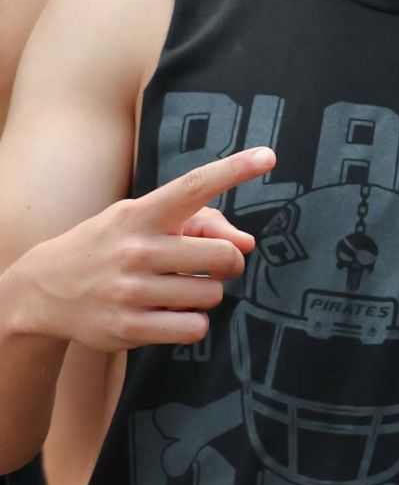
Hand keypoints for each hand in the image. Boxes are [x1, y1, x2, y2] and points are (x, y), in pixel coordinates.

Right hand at [1, 146, 271, 351]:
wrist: (45, 289)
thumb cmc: (112, 246)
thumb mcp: (143, 220)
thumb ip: (201, 223)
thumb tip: (248, 244)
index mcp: (141, 215)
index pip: (194, 187)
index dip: (234, 170)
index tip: (267, 155)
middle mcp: (136, 250)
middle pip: (223, 256)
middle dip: (227, 262)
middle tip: (208, 264)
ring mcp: (130, 291)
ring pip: (212, 294)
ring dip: (205, 293)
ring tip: (175, 288)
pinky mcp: (127, 329)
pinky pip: (194, 328)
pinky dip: (191, 323)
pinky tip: (168, 313)